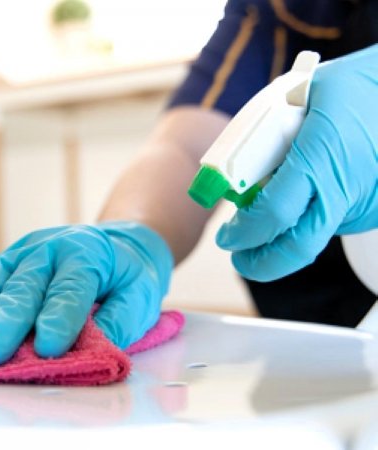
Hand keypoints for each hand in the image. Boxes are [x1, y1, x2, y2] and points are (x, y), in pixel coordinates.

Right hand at [0, 221, 172, 364]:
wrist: (115, 245)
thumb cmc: (127, 276)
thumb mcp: (140, 295)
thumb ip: (120, 321)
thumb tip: (95, 351)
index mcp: (86, 253)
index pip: (71, 287)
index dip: (60, 317)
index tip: (49, 348)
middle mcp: (47, 249)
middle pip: (24, 286)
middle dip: (6, 322)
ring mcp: (20, 254)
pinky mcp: (2, 265)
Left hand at [216, 44, 377, 281]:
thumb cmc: (351, 87)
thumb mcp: (295, 97)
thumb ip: (260, 138)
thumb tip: (232, 176)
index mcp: (321, 156)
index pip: (274, 214)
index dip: (244, 233)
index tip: (226, 238)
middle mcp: (348, 188)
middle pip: (298, 248)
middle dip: (261, 262)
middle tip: (239, 258)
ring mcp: (368, 203)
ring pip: (314, 232)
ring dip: (288, 228)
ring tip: (278, 197)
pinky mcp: (376, 209)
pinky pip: (335, 220)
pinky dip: (315, 212)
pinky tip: (315, 186)